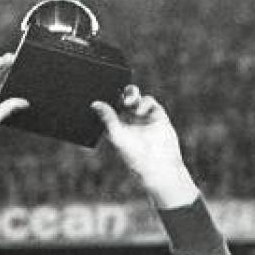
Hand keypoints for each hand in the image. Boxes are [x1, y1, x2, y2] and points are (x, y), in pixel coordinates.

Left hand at [91, 86, 197, 207]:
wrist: (159, 165)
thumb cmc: (135, 156)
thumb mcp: (117, 136)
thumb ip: (108, 118)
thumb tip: (95, 103)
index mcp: (115, 122)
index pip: (108, 104)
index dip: (104, 95)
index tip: (99, 89)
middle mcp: (129, 117)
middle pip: (121, 96)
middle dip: (118, 90)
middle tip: (115, 89)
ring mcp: (143, 114)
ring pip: (135, 96)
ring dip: (131, 94)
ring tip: (128, 102)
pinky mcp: (156, 113)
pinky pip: (148, 101)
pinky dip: (143, 103)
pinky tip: (139, 111)